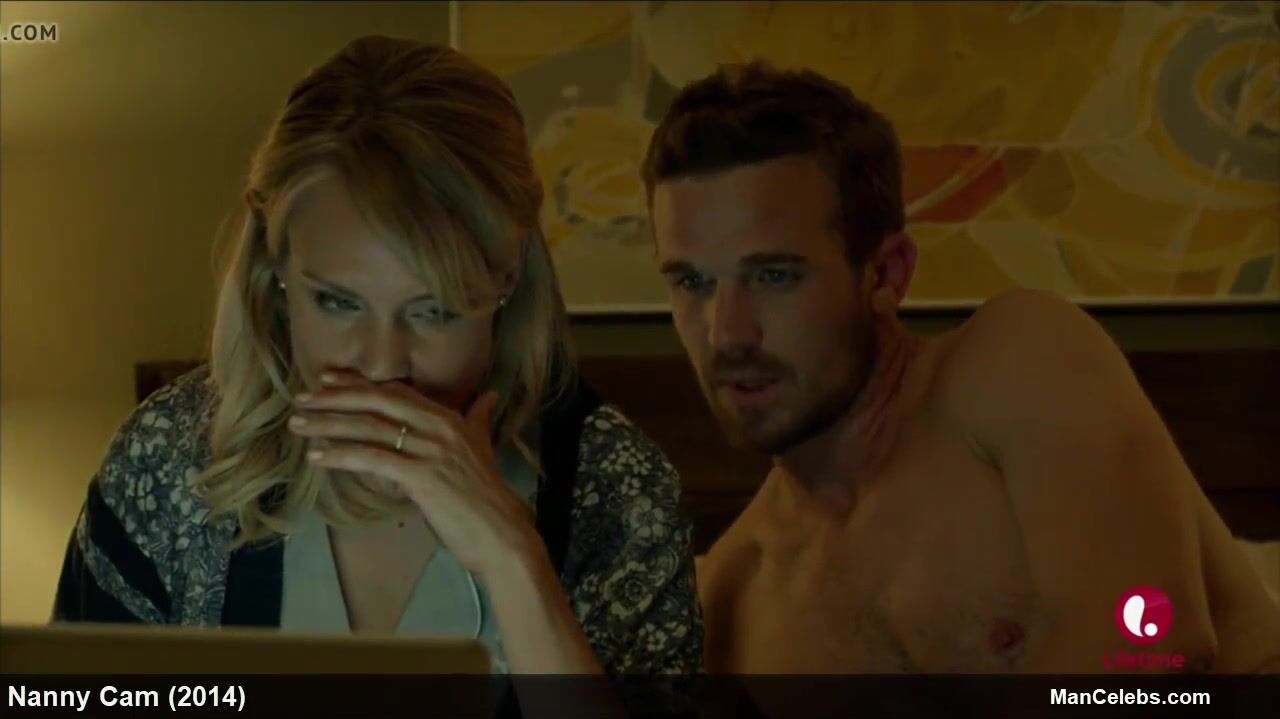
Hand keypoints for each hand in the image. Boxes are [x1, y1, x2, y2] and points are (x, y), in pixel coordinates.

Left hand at [288, 371, 543, 578]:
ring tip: (298, 425)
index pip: (395, 392)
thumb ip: (479, 418)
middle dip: (335, 398)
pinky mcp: (421, 476)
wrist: (500, 531)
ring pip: (369, 429)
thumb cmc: (486, 495)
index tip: (327, 379)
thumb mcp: (483, 447)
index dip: (358, 384)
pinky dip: (341, 456)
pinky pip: (372, 460)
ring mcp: (430, 450)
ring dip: (328, 425)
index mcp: (448, 418)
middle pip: (377, 403)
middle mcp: (438, 427)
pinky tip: (317, 457)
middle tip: (302, 397)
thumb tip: (489, 395)